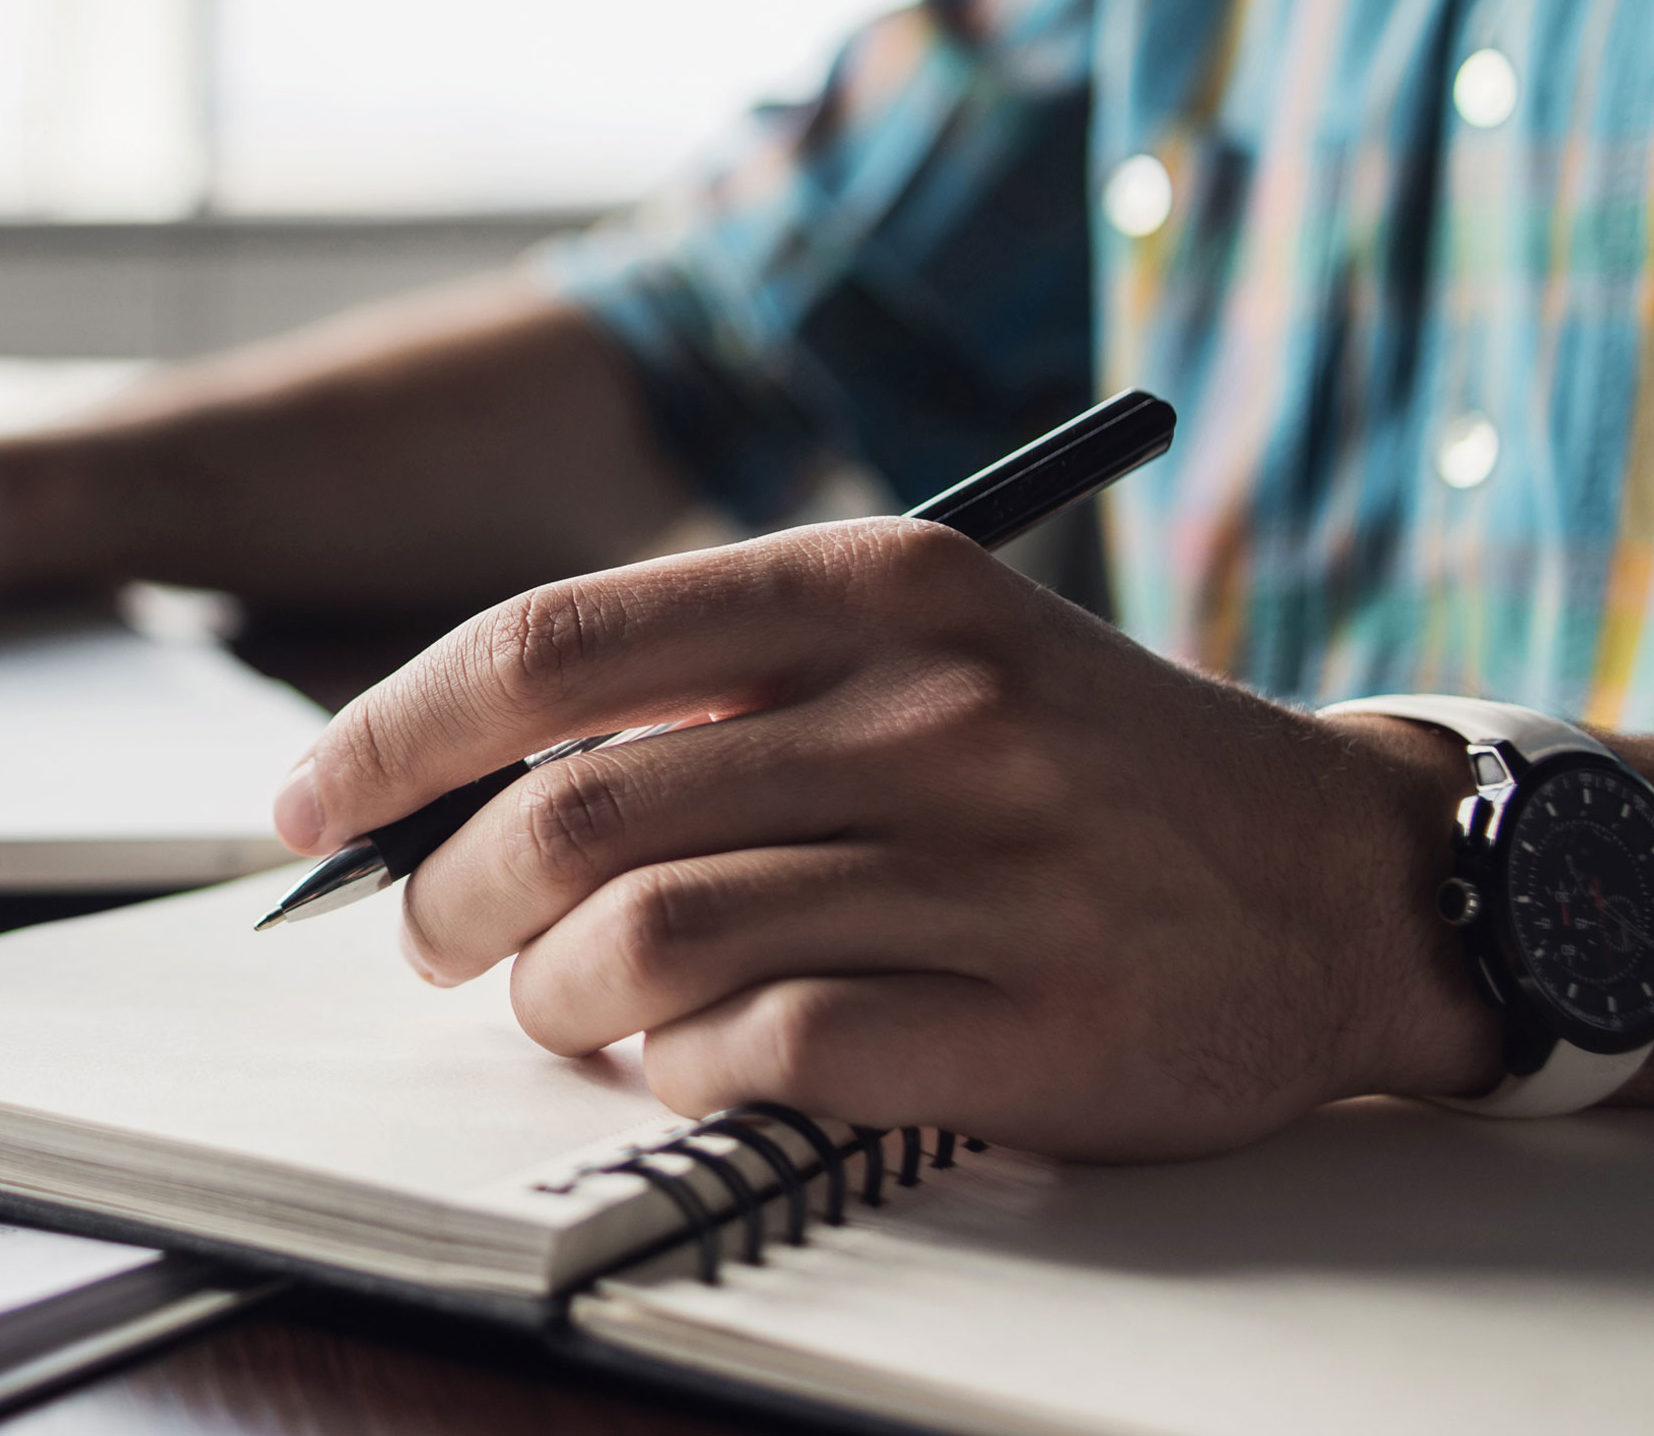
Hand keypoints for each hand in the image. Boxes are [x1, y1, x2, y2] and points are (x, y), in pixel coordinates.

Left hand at [269, 517, 1499, 1160]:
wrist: (1344, 875)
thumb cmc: (1071, 756)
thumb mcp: (911, 644)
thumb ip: (699, 688)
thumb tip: (437, 785)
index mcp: (875, 583)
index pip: (553, 645)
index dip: (391, 731)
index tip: (309, 802)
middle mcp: (933, 712)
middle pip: (570, 814)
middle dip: (444, 895)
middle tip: (431, 936)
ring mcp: (991, 874)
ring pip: (644, 946)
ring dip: (551, 999)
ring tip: (560, 1003)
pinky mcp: (1032, 1028)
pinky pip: (758, 1057)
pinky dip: (675, 1069)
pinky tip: (691, 1052)